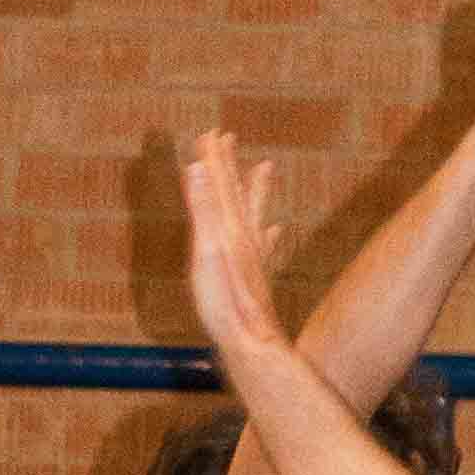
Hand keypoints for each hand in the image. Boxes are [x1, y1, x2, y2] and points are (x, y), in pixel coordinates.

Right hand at [179, 132, 286, 372]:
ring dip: (255, 189)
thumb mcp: (207, 251)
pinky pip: (263, 244)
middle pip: (236, 193)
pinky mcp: (257, 276)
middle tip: (228, 137)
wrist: (253, 341)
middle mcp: (245, 238)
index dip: (213, 159)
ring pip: (254, 212)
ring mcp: (254, 256)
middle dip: (228, 165)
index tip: (209, 132)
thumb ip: (204, 209)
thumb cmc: (226, 301)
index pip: (220, 185)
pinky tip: (276, 229)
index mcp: (230, 230)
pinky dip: (268, 232)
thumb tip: (198, 168)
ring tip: (265, 167)